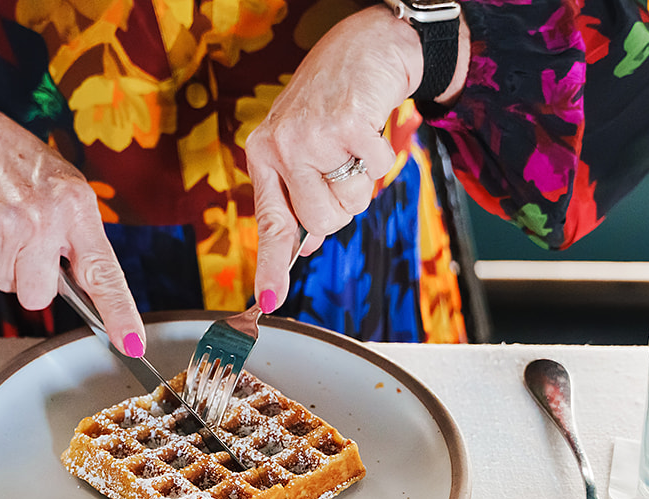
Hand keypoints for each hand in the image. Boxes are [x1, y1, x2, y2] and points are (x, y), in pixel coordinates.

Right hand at [0, 95, 146, 354]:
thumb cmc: (25, 173)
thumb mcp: (67, 193)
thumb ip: (80, 241)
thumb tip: (92, 296)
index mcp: (78, 208)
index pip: (103, 272)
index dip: (119, 312)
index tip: (131, 344)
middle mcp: (46, 216)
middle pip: (38, 295)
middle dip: (30, 279)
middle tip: (26, 245)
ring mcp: (8, 222)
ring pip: (8, 285)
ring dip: (4, 264)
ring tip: (4, 227)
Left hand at [245, 6, 465, 309]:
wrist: (367, 44)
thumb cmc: (334, 99)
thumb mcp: (304, 145)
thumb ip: (300, 193)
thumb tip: (305, 247)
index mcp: (264, 154)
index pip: (270, 223)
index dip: (272, 267)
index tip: (266, 304)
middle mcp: (281, 146)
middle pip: (321, 221)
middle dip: (342, 207)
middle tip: (343, 170)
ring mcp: (312, 135)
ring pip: (349, 203)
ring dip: (364, 184)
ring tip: (355, 147)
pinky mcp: (348, 124)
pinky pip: (378, 173)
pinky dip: (384, 158)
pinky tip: (371, 131)